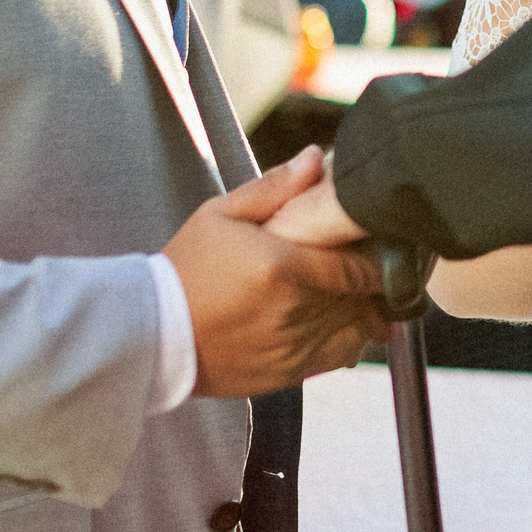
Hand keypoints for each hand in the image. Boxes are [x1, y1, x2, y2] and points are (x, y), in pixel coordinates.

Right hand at [164, 146, 387, 397]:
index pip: (359, 265)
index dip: (380, 252)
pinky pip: (342, 354)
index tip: (380, 238)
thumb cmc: (185, 270)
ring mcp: (293, 347)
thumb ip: (274, 187)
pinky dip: (348, 335)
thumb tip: (318, 158)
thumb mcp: (219, 215)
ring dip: (363, 306)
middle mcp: (294, 311)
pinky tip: (333, 316)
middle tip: (370, 256)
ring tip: (352, 286)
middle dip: (374, 275)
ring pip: (359, 325)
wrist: (151, 335)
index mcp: (280, 267)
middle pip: (363, 294)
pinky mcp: (290, 374)